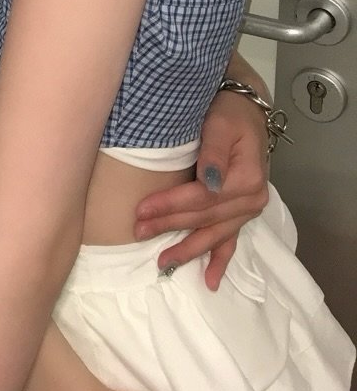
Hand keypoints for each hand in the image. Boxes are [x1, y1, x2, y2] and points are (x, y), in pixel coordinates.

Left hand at [133, 86, 267, 289]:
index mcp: (246, 179)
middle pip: (204, 218)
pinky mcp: (243, 212)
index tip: (140, 210)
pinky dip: (220, 260)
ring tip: (164, 263)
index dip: (170, 205)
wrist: (248, 109)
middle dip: (170, 227)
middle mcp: (251, 199)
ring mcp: (249, 209)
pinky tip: (209, 281)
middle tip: (138, 233)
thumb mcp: (221, 123)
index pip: (201, 198)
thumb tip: (210, 182)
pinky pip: (231, 240)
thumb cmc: (230, 112)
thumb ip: (215, 152)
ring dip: (189, 249)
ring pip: (214, 235)